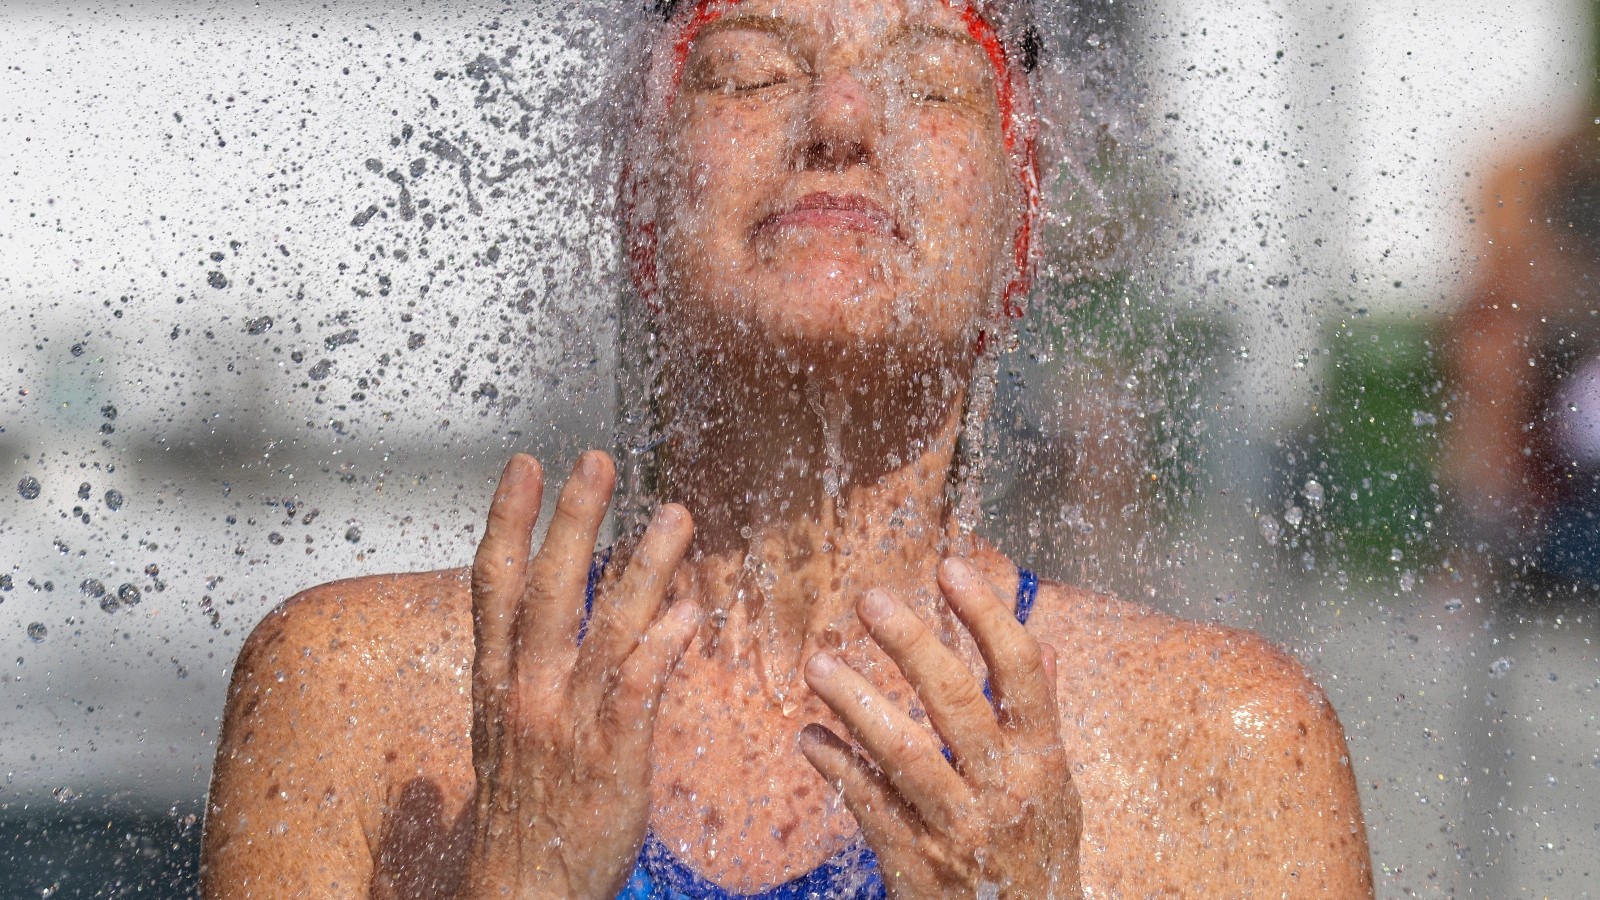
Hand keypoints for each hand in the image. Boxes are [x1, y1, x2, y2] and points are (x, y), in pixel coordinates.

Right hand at [464, 452, 700, 898]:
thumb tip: (492, 648)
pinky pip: (639, 689)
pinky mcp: (612, 757)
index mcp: (496, 682)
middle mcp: (526, 691)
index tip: (525, 464)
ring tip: (675, 514)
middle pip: (547, 589)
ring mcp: (567, 722)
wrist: (523, 896)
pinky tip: (692, 610)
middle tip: (599, 460)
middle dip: (572, 520)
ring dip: (643, 566)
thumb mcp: (495, 739)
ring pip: (607, 627)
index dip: (507, 520)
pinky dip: (663, 644)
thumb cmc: (519, 818)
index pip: (494, 585)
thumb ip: (503, 683)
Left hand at [799, 558, 1082, 898]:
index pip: (1020, 673)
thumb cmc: (1038, 857)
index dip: (988, 615)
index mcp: (1043, 761)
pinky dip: (836, 766)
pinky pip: (868, 804)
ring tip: (817, 665)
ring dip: (856, 703)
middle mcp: (1004, 790)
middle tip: (869, 599)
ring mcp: (957, 828)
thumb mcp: (1059, 790)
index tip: (952, 566)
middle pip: (955, 701)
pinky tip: (809, 737)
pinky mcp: (914, 862)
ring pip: (903, 753)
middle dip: (911, 644)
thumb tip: (1047, 642)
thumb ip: (1044, 716)